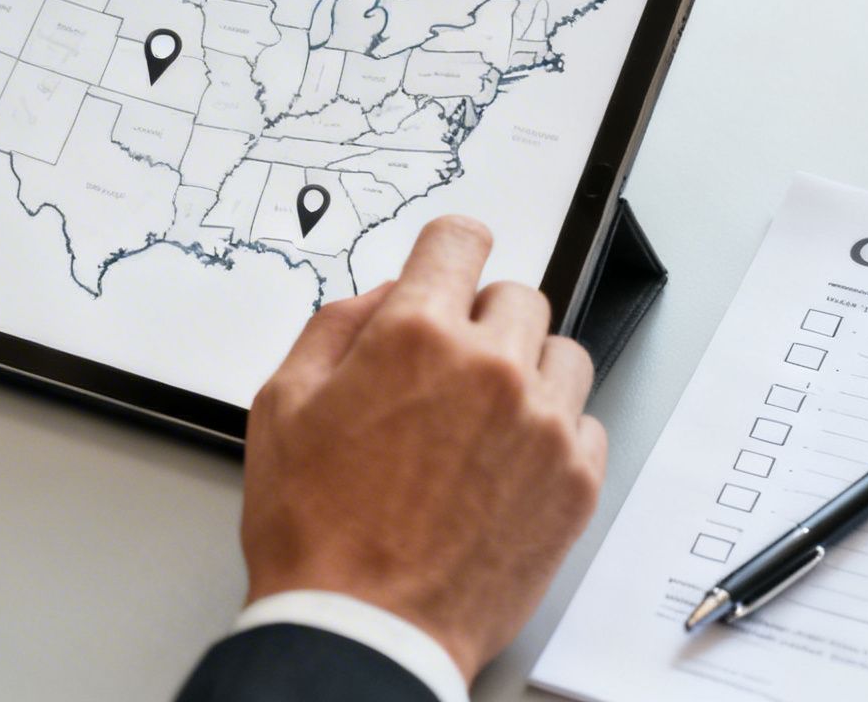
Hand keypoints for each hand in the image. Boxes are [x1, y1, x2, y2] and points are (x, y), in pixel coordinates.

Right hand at [240, 216, 606, 680]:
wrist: (366, 629)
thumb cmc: (316, 530)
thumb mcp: (281, 405)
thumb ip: (334, 328)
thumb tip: (381, 299)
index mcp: (416, 335)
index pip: (459, 239)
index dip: (447, 250)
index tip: (448, 265)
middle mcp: (491, 367)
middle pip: (517, 295)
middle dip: (479, 319)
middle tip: (445, 369)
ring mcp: (543, 425)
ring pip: (561, 354)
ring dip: (526, 369)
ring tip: (481, 418)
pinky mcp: (575, 482)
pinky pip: (585, 422)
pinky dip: (551, 431)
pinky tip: (505, 463)